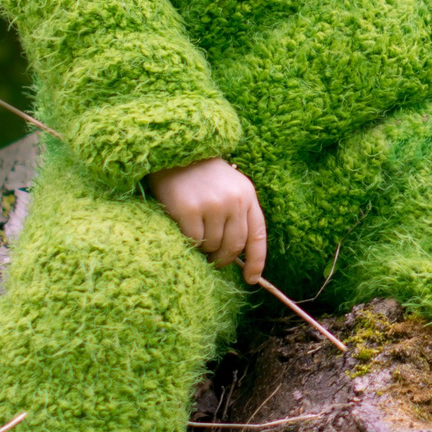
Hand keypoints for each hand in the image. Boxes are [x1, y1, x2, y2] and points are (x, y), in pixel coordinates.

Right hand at [149, 157, 266, 284]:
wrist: (175, 152)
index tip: (251, 279)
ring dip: (205, 248)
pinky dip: (190, 241)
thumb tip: (236, 255)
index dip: (256, 261)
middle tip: (213, 260)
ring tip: (196, 234)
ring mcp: (211, 204)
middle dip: (224, 259)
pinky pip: (194, 240)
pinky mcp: (188, 209)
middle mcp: (233, 200)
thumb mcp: (229, 188)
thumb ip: (237, 215)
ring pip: (212, 245)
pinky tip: (184, 228)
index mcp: (247, 195)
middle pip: (234, 245)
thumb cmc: (202, 176)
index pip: (257, 235)